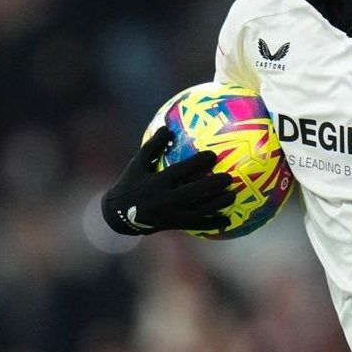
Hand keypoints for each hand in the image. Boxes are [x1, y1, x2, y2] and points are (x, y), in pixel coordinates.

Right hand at [102, 127, 235, 234]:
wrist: (119, 215)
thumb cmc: (130, 184)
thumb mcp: (138, 163)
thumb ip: (153, 146)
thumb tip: (168, 126)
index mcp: (156, 182)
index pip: (181, 171)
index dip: (197, 163)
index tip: (213, 155)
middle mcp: (165, 200)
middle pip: (193, 193)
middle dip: (212, 185)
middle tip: (228, 177)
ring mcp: (171, 215)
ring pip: (198, 211)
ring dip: (217, 204)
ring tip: (232, 195)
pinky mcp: (174, 225)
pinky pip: (196, 225)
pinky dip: (212, 224)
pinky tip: (227, 221)